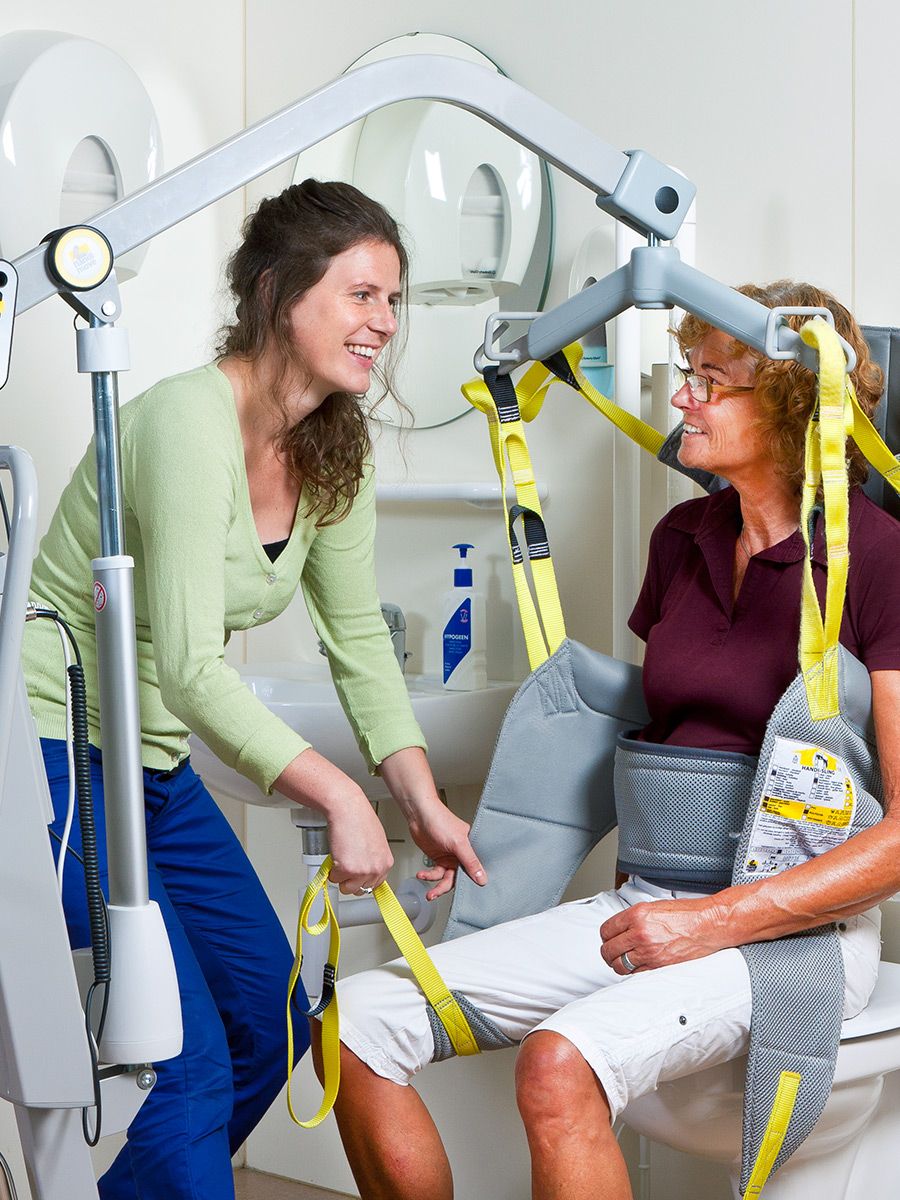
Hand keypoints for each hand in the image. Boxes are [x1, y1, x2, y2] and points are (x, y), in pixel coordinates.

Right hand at [326, 791, 394, 894]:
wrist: (348, 808)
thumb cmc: (360, 819)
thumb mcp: (375, 843)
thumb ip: (373, 860)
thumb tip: (365, 870)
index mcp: (386, 863)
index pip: (375, 885)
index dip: (362, 879)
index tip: (356, 876)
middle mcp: (376, 869)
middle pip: (360, 890)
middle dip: (350, 879)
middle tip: (347, 862)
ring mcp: (362, 871)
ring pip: (346, 888)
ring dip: (340, 876)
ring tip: (342, 857)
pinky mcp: (346, 869)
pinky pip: (333, 879)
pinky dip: (330, 868)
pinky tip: (337, 853)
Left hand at [378, 747, 486, 900]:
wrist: (419, 814)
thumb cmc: (440, 820)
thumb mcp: (458, 843)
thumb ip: (470, 861)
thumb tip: (482, 878)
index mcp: (471, 848)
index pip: (475, 870)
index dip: (471, 882)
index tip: (465, 894)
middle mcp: (461, 854)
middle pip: (458, 878)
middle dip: (447, 887)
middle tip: (438, 893)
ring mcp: (449, 857)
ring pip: (445, 878)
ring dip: (436, 885)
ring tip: (429, 891)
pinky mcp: (437, 858)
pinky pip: (435, 873)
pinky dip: (428, 876)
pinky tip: (422, 875)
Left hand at [599, 896, 723, 974]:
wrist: (707, 924)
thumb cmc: (686, 913)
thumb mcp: (653, 906)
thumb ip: (634, 917)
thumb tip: (621, 927)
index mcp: (636, 915)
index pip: (606, 930)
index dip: (606, 936)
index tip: (608, 938)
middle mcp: (639, 933)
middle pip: (608, 950)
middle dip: (608, 952)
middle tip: (612, 951)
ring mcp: (648, 952)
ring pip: (619, 966)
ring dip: (618, 964)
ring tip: (622, 961)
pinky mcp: (658, 966)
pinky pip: (636, 974)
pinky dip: (633, 972)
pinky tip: (637, 966)